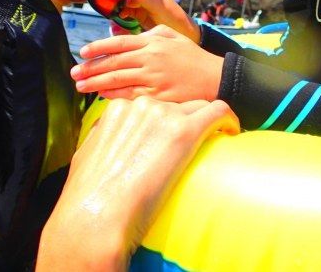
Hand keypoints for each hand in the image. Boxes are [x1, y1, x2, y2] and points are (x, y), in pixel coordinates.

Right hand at [37, 97, 238, 270]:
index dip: (165, 122)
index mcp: (119, 109)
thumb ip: (103, 138)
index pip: (152, 106)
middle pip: (176, 105)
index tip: (172, 138)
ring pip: (199, 106)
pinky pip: (218, 112)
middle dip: (186, 121)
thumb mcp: (87, 155)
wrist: (98, 215)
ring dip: (208, 121)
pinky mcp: (185, 131)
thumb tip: (108, 140)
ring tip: (218, 138)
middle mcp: (142, 105)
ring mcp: (164, 116)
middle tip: (195, 144)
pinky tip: (233, 132)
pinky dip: (229, 119)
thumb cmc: (88, 196)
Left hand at [71, 25, 223, 101]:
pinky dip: (114, 94)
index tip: (83, 52)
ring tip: (81, 85)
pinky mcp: (158, 94)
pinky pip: (130, 94)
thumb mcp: (173, 36)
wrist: (215, 77)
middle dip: (90, 67)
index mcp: (152, 42)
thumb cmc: (193, 57)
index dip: (98, 47)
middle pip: (113, 61)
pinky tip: (102, 95)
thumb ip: (151, 34)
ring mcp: (154, 77)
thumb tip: (130, 36)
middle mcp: (150, 58)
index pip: (119, 42)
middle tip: (74, 72)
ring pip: (118, 78)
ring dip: (96, 82)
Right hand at [118, 0, 199, 40]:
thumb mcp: (158, 4)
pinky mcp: (138, 13)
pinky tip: (122, 16)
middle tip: (120, 4)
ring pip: (125, 0)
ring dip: (121, 5)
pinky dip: (123, 12)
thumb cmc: (171, 15)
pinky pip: (126, 10)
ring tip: (120, 11)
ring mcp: (141, 3)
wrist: (178, 31)